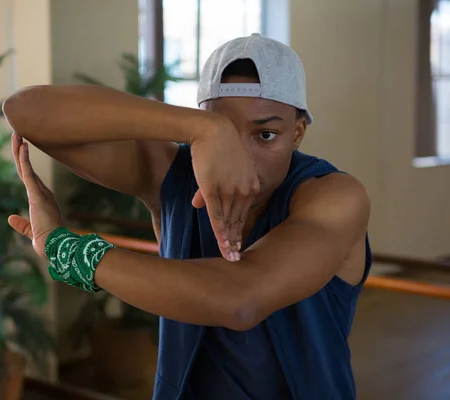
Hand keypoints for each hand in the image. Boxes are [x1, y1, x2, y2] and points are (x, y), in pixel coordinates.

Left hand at [8, 133, 65, 258]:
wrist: (54, 246)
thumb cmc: (47, 241)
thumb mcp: (31, 231)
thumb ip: (21, 224)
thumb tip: (10, 218)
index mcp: (41, 199)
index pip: (29, 177)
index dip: (24, 163)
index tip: (20, 148)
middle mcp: (42, 192)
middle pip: (26, 168)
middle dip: (20, 151)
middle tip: (17, 135)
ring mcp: (40, 192)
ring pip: (26, 167)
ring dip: (20, 150)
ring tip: (16, 135)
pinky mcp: (37, 195)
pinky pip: (29, 174)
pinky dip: (25, 160)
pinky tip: (22, 147)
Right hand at [190, 116, 259, 261]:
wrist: (210, 129)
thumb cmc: (215, 145)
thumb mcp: (220, 167)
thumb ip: (214, 187)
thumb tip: (198, 203)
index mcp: (251, 184)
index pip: (245, 213)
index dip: (240, 230)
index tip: (238, 243)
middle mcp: (245, 190)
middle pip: (239, 221)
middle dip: (237, 241)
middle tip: (236, 259)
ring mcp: (230, 191)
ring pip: (230, 223)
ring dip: (229, 242)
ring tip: (230, 258)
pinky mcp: (215, 191)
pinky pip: (218, 217)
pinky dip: (221, 234)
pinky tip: (223, 246)